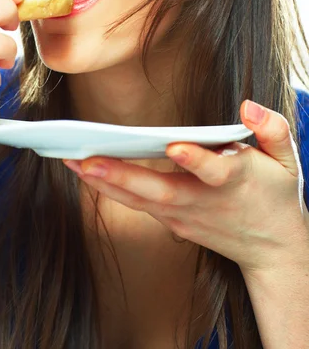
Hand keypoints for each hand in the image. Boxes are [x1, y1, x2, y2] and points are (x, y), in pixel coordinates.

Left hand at [63, 100, 308, 272]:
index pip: (215, 172)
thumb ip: (274, 129)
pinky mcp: (174, 222)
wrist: (274, 251)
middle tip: (86, 159)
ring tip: (71, 160)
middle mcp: (204, 202)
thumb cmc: (278, 196)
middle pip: (161, 192)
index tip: (175, 147)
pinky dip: (112, 189)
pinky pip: (139, 205)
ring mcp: (186, 217)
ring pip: (142, 201)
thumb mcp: (289, 161)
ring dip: (105, 183)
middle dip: (122, 176)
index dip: (195, 161)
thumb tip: (248, 107)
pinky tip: (87, 171)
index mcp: (237, 182)